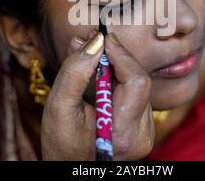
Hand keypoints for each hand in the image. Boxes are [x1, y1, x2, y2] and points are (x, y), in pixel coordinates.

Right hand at [40, 31, 153, 159]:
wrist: (70, 169)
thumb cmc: (61, 144)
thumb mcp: (58, 108)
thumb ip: (75, 72)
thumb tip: (94, 41)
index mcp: (123, 133)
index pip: (136, 81)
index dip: (120, 54)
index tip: (101, 37)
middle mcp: (142, 133)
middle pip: (138, 80)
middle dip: (116, 57)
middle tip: (92, 42)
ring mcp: (145, 132)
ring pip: (137, 85)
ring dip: (116, 67)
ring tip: (91, 58)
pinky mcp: (142, 127)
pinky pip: (134, 93)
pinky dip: (118, 79)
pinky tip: (99, 77)